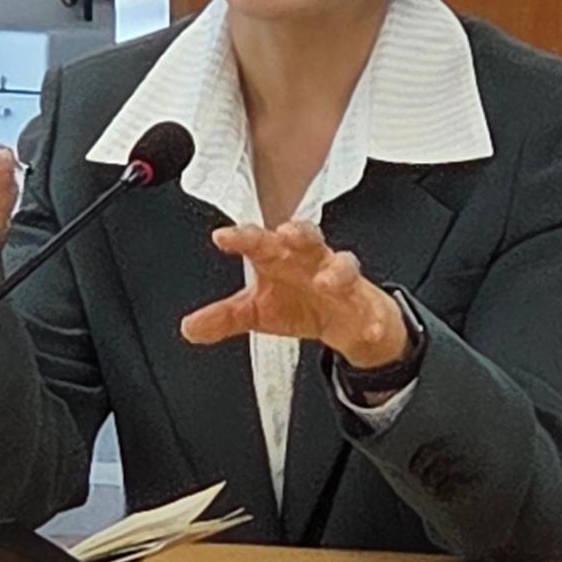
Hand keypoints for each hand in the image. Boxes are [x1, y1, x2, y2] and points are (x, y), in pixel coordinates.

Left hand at [179, 219, 412, 373]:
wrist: (345, 319)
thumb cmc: (298, 301)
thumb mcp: (257, 312)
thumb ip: (224, 317)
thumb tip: (188, 328)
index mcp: (280, 257)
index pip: (260, 240)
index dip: (243, 236)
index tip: (223, 236)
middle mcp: (311, 260)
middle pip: (306, 237)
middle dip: (298, 232)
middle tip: (285, 235)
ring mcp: (341, 279)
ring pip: (343, 264)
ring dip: (336, 271)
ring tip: (325, 283)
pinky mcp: (365, 303)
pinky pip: (371, 309)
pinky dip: (372, 319)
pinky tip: (369, 329)